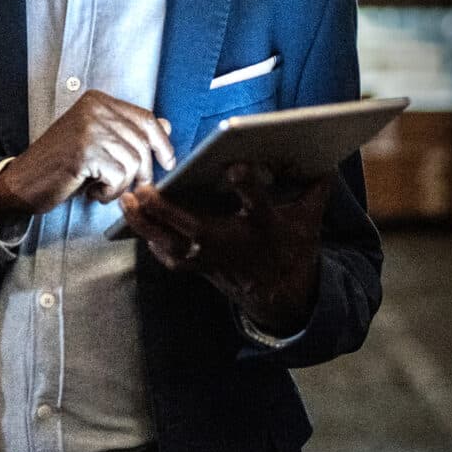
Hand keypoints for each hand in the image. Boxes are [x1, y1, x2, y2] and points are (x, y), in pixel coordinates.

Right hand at [0, 90, 173, 220]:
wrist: (21, 182)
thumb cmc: (59, 164)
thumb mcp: (96, 141)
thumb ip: (127, 132)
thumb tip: (166, 126)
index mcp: (98, 101)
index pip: (146, 118)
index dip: (162, 143)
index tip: (168, 162)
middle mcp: (95, 109)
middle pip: (143, 143)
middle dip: (140, 171)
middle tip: (122, 185)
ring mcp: (89, 128)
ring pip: (133, 162)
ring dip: (121, 184)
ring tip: (100, 186)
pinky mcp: (84, 152)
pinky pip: (119, 177)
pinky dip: (110, 192)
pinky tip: (92, 191)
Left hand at [120, 163, 330, 334]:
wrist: (282, 295)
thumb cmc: (293, 247)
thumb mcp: (310, 218)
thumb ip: (316, 187)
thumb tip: (326, 155)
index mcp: (265, 226)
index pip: (256, 202)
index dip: (246, 185)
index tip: (234, 166)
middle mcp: (235, 243)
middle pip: (195, 228)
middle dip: (167, 209)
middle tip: (144, 187)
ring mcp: (214, 260)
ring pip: (173, 245)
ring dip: (147, 225)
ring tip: (126, 201)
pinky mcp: (201, 269)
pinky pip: (171, 259)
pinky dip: (152, 243)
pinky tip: (136, 224)